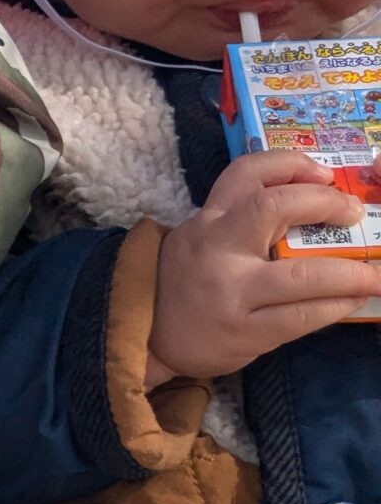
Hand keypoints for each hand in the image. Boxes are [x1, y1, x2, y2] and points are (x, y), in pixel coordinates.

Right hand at [148, 152, 380, 381]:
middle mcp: (216, 249)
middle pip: (272, 208)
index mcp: (207, 221)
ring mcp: (231, 293)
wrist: (146, 339)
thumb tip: (313, 205)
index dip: (290, 165)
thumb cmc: (186, 283)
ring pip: (302, 277)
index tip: (325, 173)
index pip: (245, 173)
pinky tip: (353, 300)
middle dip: (325, 205)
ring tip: (376, 274)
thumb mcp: (202, 240)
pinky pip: (302, 317)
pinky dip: (336, 307)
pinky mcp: (244, 332)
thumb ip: (241, 223)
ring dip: (352, 274)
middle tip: (354, 213)